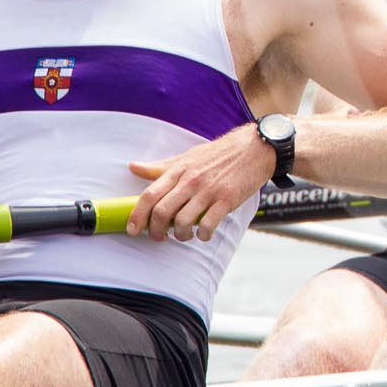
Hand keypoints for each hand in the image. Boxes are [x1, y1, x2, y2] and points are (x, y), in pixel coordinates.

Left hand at [128, 125, 272, 241]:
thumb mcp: (187, 157)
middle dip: (156, 231)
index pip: (149, 195)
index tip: (132, 229)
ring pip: (183, 222)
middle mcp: (190, 181)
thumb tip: (132, 167)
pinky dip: (203, 235)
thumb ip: (160, 167)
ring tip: (185, 235)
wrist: (254, 148)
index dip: (137, 215)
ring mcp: (208, 191)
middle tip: (160, 237)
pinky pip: (208, 224)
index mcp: (178, 170)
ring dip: (180, 235)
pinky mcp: (226, 199)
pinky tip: (204, 233)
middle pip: (162, 212)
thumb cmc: (218, 154)